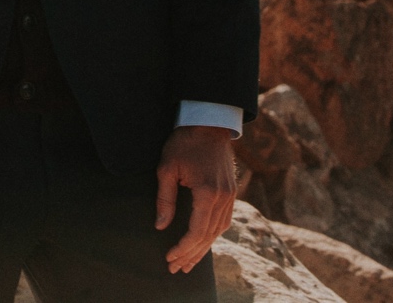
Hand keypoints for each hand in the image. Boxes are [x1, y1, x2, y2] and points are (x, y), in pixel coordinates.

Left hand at [156, 124, 235, 274]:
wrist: (209, 123)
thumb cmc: (184, 142)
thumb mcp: (167, 168)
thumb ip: (165, 199)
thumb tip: (161, 226)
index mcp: (207, 192)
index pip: (197, 230)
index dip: (183, 248)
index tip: (170, 257)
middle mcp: (223, 197)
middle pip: (208, 236)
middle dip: (191, 255)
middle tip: (176, 269)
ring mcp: (230, 195)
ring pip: (218, 231)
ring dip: (203, 248)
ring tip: (188, 263)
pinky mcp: (231, 191)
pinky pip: (224, 221)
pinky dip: (212, 235)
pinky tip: (202, 243)